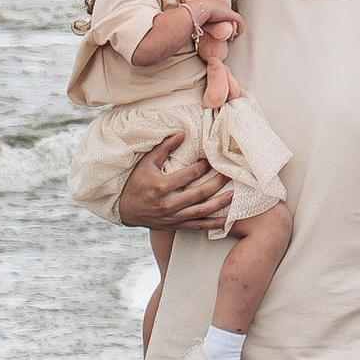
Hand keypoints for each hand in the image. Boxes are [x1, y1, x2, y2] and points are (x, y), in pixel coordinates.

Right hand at [116, 148, 235, 236]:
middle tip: (230, 173)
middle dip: (218, 182)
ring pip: (202, 211)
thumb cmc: (135, 183)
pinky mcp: (175, 226)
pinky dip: (213, 224)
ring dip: (220, 203)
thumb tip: (182, 133)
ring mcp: (172, 217)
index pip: (190, 174)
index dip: (204, 165)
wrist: (124, 209)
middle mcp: (168, 204)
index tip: (212, 159)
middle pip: (201, 193)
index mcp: (161, 186)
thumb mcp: (146, 162)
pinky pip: (197, 226)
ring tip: (234, 194)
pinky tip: (226, 219)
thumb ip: (164, 147)